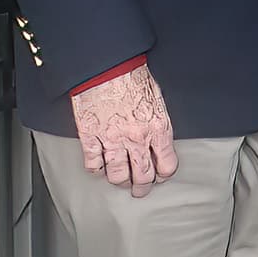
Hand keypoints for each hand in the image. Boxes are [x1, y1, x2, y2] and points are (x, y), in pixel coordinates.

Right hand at [71, 65, 176, 197]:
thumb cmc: (133, 77)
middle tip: (141, 190)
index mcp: (158, 128)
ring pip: (117, 176)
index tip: (161, 175)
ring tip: (121, 181)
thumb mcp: (158, 100)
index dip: (164, 174)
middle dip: (143, 187)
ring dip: (120, 181)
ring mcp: (111, 139)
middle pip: (143, 176)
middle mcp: (136, 138)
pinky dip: (96, 169)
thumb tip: (159, 143)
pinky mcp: (90, 137)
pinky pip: (93, 164)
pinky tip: (100, 166)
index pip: (167, 165)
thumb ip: (159, 125)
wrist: (107, 66)